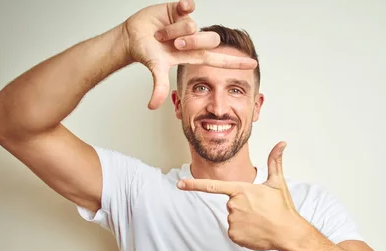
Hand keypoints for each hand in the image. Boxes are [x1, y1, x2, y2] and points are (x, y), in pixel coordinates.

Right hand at [123, 0, 257, 109]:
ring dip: (173, 30)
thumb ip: (159, 86)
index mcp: (193, 54)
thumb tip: (152, 106)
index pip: (219, 60)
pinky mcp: (180, 9)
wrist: (132, 36)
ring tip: (160, 34)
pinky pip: (189, 5)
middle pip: (209, 39)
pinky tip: (176, 11)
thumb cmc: (146, 52)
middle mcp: (194, 39)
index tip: (253, 64)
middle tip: (173, 44)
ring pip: (192, 25)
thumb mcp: (155, 69)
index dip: (235, 62)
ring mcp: (188, 23)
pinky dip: (183, 7)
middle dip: (190, 42)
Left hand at [177, 142, 309, 250]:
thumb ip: (275, 161)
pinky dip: (244, 233)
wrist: (288, 232)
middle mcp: (233, 204)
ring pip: (233, 218)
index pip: (212, 186)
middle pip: (231, 204)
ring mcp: (232, 221)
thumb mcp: (277, 183)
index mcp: (241, 190)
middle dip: (243, 206)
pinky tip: (256, 232)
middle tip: (260, 210)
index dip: (194, 184)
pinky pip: (234, 231)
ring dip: (244, 220)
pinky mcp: (234, 235)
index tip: (179, 184)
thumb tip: (282, 143)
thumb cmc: (282, 208)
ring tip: (260, 221)